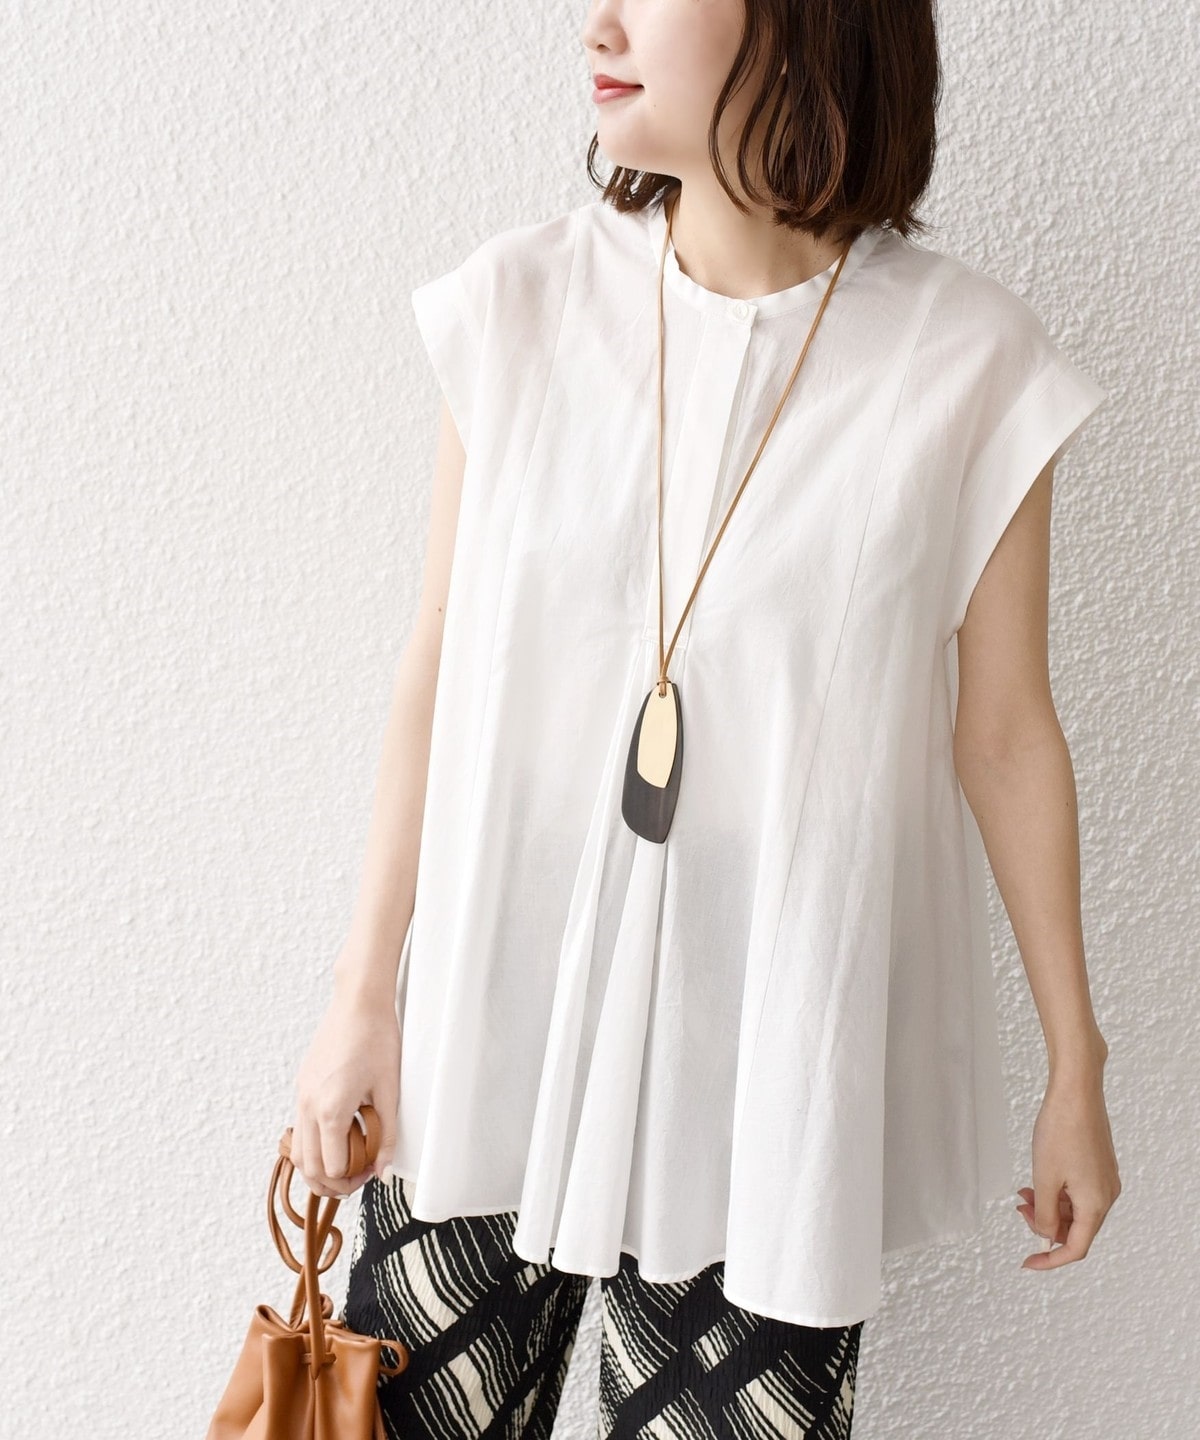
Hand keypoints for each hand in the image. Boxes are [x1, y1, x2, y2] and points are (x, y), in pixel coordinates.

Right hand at [289, 983, 400, 1199]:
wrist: (358, 1003)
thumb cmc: (377, 1039)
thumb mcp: (389, 1091)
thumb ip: (387, 1136)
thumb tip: (384, 1172)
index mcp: (331, 1110)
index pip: (331, 1168)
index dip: (353, 1180)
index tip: (372, 1171)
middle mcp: (308, 1106)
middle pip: (308, 1167)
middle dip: (332, 1184)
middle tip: (357, 1180)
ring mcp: (301, 1096)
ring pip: (298, 1151)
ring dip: (318, 1168)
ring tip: (345, 1166)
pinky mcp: (301, 1086)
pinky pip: (299, 1128)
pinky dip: (313, 1145)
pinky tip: (337, 1139)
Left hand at [1015, 1063, 1120, 1269]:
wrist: (1077, 1092)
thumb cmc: (1061, 1130)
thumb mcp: (1045, 1178)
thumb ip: (1045, 1214)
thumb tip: (1046, 1236)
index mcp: (1096, 1205)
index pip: (1075, 1248)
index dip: (1050, 1260)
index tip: (1028, 1262)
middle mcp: (1106, 1195)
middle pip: (1075, 1228)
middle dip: (1045, 1224)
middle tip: (1020, 1208)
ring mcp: (1104, 1179)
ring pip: (1075, 1209)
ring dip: (1049, 1206)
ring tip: (1024, 1192)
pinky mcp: (1099, 1165)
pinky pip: (1077, 1191)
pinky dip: (1057, 1191)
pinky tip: (1038, 1180)